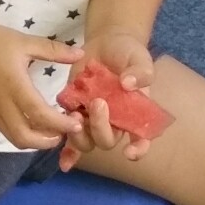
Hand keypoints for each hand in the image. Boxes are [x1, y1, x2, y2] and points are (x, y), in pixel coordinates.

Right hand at [0, 18, 81, 152]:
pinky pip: (4, 130)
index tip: (77, 122)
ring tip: (49, 129)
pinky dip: (21, 131)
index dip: (62, 125)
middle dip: (48, 141)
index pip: (42, 116)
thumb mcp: (23, 42)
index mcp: (15, 88)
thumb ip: (53, 50)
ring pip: (14, 138)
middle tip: (64, 133)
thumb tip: (80, 53)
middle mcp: (2, 106)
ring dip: (35, 140)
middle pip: (26, 139)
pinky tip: (28, 119)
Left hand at [59, 33, 157, 170]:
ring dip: (79, 136)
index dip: (138, 149)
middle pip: (106, 141)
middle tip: (98, 103)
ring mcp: (92, 119)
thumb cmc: (128, 54)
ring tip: (76, 113)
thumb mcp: (140, 59)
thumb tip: (129, 84)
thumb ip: (140, 72)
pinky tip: (63, 161)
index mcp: (135, 115)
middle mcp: (114, 122)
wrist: (107, 43)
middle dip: (100, 128)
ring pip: (86, 142)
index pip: (141, 139)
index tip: (130, 152)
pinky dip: (66, 151)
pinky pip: (68, 135)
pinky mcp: (74, 111)